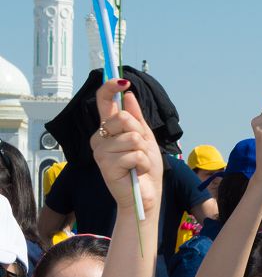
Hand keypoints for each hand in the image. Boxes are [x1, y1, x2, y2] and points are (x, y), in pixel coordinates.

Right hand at [91, 78, 161, 213]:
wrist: (146, 195)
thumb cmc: (145, 169)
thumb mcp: (145, 139)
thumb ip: (137, 118)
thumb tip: (128, 95)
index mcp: (109, 129)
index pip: (104, 102)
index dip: (110, 88)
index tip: (122, 81)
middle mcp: (100, 138)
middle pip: (124, 118)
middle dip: (140, 134)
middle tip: (140, 150)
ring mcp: (100, 151)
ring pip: (132, 138)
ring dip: (143, 152)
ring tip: (138, 164)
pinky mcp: (105, 165)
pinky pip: (134, 154)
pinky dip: (142, 164)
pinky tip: (136, 172)